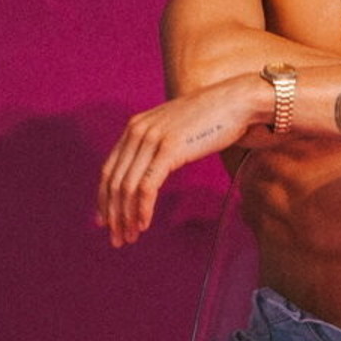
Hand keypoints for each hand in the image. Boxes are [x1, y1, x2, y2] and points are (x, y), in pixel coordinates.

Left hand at [97, 76, 261, 244]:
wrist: (237, 101)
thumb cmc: (212, 118)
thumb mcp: (176, 130)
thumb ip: (159, 145)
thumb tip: (152, 170)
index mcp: (135, 127)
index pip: (109, 169)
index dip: (103, 198)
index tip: (105, 221)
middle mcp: (138, 131)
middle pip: (113, 181)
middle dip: (112, 214)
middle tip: (116, 239)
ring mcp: (152, 139)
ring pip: (127, 187)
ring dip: (126, 217)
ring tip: (129, 238)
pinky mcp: (169, 149)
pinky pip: (147, 186)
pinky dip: (142, 209)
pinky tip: (143, 225)